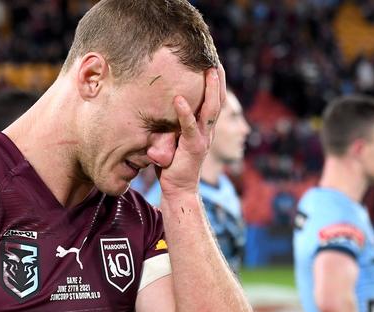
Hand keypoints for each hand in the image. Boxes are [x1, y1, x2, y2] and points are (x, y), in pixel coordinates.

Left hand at [157, 64, 225, 195]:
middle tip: (216, 59)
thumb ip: (170, 125)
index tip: (213, 63)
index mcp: (204, 128)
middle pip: (217, 100)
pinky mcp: (193, 147)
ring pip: (210, 110)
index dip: (216, 83)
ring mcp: (202, 139)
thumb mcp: (172, 140)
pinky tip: (178, 99)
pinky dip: (184, 112)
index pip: (213, 101)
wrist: (178, 190)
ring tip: (208, 70)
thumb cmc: (172, 165)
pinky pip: (188, 127)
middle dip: (218, 80)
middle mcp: (207, 131)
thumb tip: (155, 106)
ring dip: (210, 89)